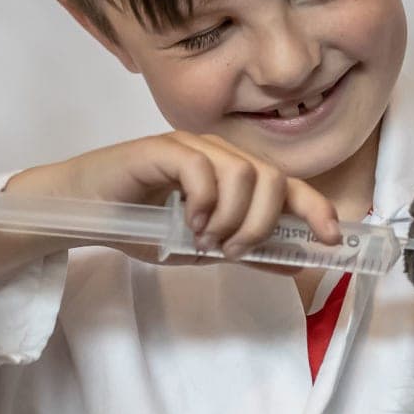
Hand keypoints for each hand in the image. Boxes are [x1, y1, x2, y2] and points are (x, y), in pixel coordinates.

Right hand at [0, 132, 341, 270]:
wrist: (83, 211)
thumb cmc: (140, 224)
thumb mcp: (202, 248)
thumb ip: (248, 251)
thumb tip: (296, 264)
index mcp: (235, 177)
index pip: (288, 185)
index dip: (315, 207)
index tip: (331, 238)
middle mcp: (220, 156)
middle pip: (272, 179)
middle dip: (263, 223)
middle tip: (232, 250)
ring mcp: (192, 149)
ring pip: (244, 174)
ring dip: (233, 217)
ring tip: (205, 239)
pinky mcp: (161, 149)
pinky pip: (202, 168)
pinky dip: (203, 200)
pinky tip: (188, 221)